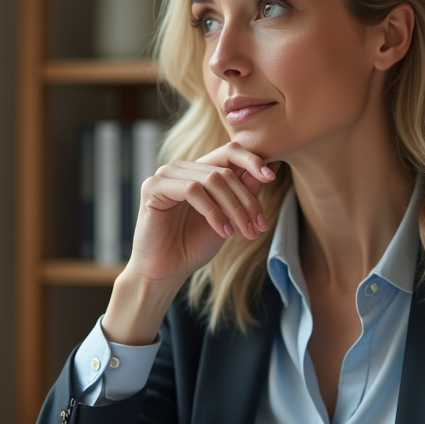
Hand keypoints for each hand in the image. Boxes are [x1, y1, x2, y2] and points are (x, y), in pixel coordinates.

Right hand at [102, 143, 276, 343]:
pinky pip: (192, 190)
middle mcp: (181, 168)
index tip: (271, 177)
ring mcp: (166, 175)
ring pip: (212, 179)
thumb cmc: (194, 245)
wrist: (166, 271)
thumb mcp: (228, 218)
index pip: (229, 151)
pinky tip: (223, 231)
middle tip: (260, 226)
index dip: (252, 160)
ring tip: (245, 232)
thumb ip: (243, 193)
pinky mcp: (153, 187)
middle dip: (247, 200)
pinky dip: (213, 211)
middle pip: (225, 170)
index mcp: (198, 170)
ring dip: (234, 208)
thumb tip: (269, 169)